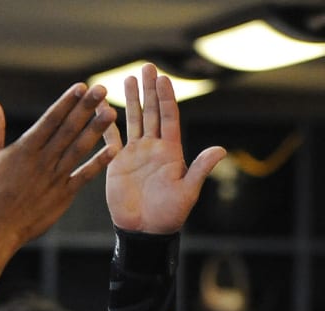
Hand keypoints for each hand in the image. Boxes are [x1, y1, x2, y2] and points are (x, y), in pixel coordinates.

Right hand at [0, 82, 117, 269]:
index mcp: (26, 148)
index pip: (51, 119)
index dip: (67, 102)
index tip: (81, 87)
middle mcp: (43, 159)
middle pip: (68, 128)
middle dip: (85, 108)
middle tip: (102, 90)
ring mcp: (55, 176)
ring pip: (79, 148)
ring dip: (96, 130)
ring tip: (111, 113)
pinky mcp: (64, 194)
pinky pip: (85, 176)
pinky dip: (98, 163)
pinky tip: (113, 150)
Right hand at [104, 63, 225, 233]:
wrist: (146, 231)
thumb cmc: (169, 214)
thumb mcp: (188, 191)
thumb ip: (200, 168)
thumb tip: (221, 150)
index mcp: (170, 152)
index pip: (169, 118)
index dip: (166, 98)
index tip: (163, 78)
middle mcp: (153, 148)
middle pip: (152, 112)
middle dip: (149, 90)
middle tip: (146, 66)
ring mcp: (135, 153)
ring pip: (133, 120)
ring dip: (131, 99)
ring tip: (128, 77)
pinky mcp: (118, 162)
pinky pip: (111, 138)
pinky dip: (107, 123)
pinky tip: (103, 106)